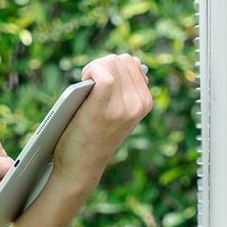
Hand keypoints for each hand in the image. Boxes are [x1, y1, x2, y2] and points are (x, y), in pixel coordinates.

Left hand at [49, 53, 151, 192]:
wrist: (81, 167)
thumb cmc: (94, 137)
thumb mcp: (119, 112)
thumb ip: (127, 90)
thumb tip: (134, 61)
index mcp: (145, 103)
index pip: (131, 62)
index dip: (111, 65)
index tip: (98, 80)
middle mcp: (138, 104)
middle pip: (120, 60)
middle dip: (102, 65)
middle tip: (89, 82)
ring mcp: (123, 106)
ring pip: (111, 63)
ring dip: (94, 67)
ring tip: (85, 83)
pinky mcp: (104, 108)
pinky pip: (103, 74)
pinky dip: (91, 71)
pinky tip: (84, 80)